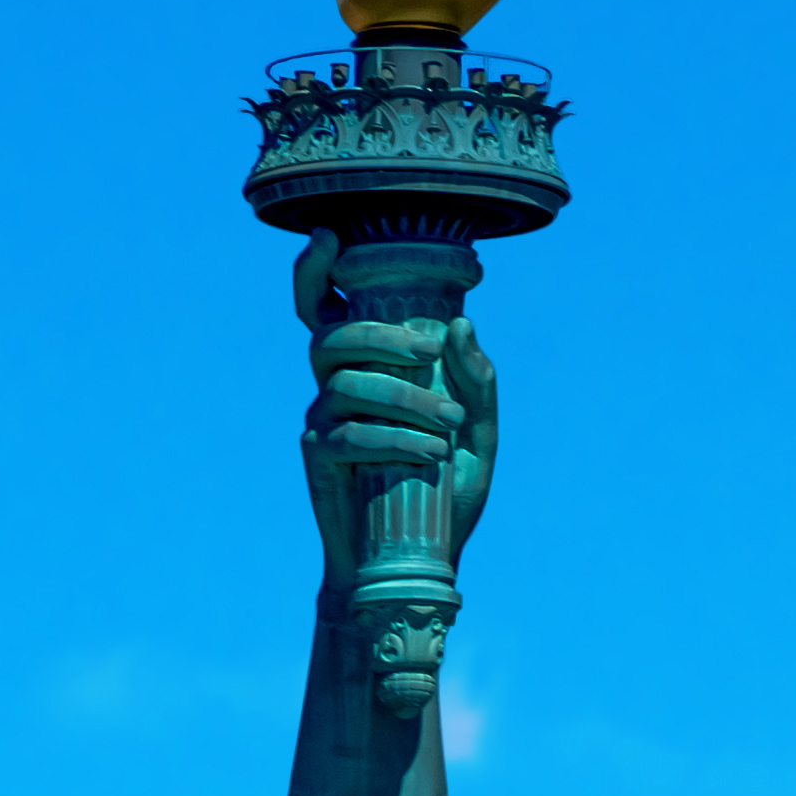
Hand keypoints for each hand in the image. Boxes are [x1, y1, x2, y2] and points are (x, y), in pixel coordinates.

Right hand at [293, 243, 496, 576]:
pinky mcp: (318, 458)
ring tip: (448, 427)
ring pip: (346, 383)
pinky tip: (428, 454)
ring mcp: (322, 419)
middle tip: (429, 352)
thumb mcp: (478, 437)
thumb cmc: (445, 490)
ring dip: (403, 398)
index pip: (330, 308)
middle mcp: (336, 385)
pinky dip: (393, 439)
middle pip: (333, 335)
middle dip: (380, 334)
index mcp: (368, 368)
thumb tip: (462, 325)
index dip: (318, 270)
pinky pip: (348, 433)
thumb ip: (477, 384)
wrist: (420, 559)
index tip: (330, 235)